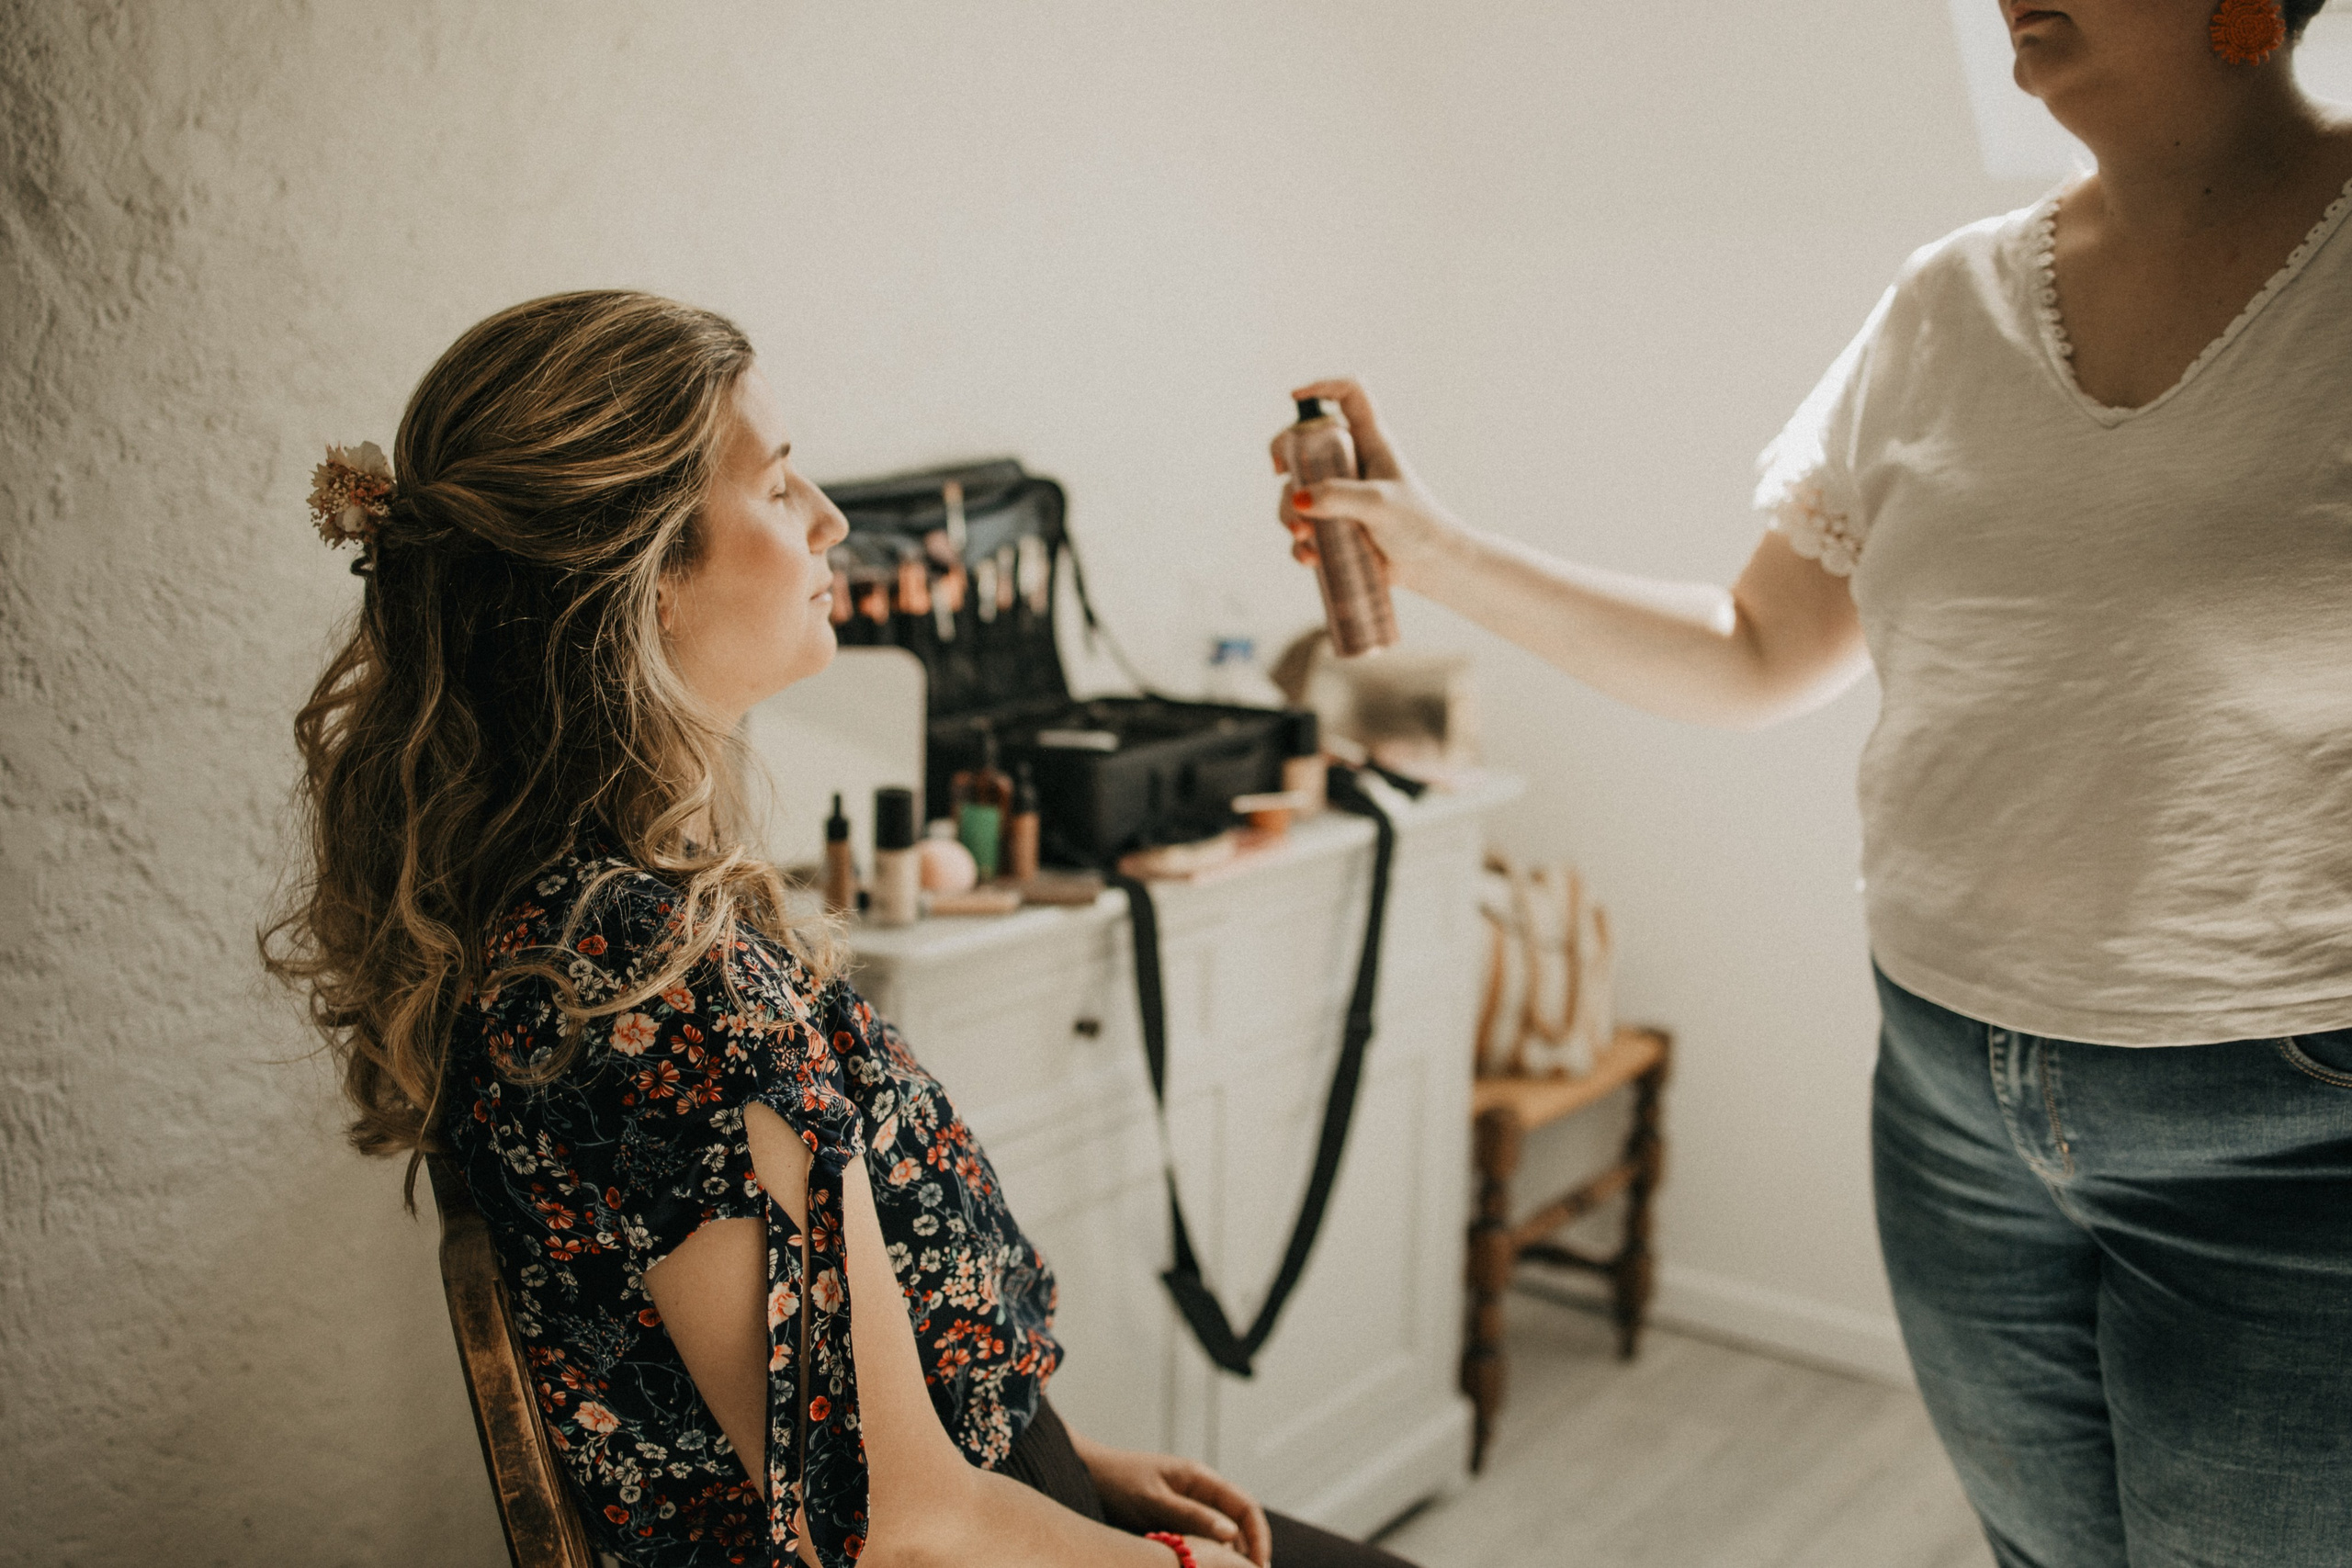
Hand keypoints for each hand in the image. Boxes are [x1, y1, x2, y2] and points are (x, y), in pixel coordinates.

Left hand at [1074, 1437, 1272, 1567]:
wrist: (1088, 1475)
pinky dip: (1209, 1555)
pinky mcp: (1176, 1518)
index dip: (1259, 1537)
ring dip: (1230, 1556)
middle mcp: (1201, 1490)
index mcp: (1201, 1478)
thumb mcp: (1154, 1501)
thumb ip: (1191, 1515)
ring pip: (1223, 1533)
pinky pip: (1202, 1538)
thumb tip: (1231, 1534)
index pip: (1246, 1506)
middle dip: (1250, 1551)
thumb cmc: (1118, 1482)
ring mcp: (1190, 1504)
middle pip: (1240, 1521)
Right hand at [1270, 376, 1466, 595]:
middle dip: (1285, 456)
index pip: (1350, 395)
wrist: (1431, 567)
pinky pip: (1303, 528)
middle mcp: (1351, 463)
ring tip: (1303, 536)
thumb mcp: (1381, 505)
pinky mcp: (1333, 526)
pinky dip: (1300, 544)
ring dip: (1290, 512)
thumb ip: (1341, 498)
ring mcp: (1339, 495)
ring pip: (1296, 490)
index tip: (1294, 396)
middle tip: (1279, 472)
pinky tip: (1309, 557)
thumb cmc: (1417, 526)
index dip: (1323, 386)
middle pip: (1305, 441)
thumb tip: (1298, 500)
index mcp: (1370, 442)